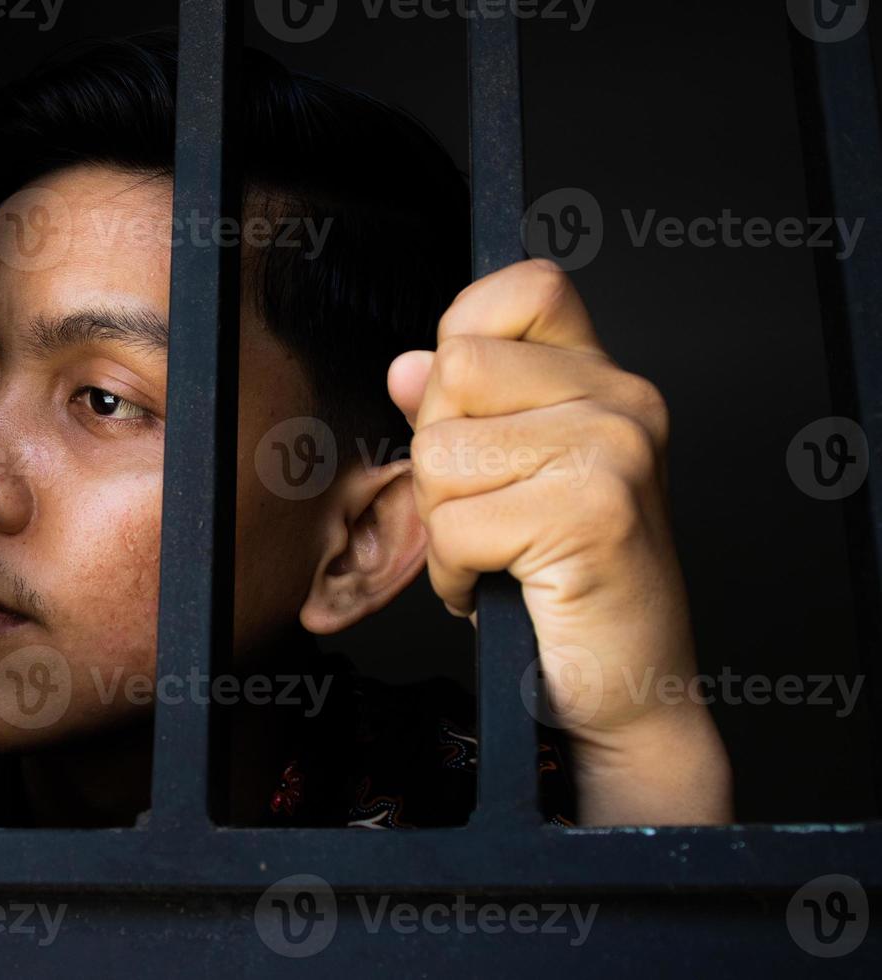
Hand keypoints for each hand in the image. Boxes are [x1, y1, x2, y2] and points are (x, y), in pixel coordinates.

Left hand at [387, 259, 730, 824]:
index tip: (474, 411)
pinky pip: (456, 526)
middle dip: (441, 457)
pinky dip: (457, 575)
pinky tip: (504, 585)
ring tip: (501, 553)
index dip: (467, 338)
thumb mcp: (512, 480)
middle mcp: (622, 401)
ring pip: (441, 455)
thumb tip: (407, 366)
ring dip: (446, 525)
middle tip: (489, 510)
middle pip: (455, 372)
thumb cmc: (570, 584)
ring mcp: (613, 452)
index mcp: (606, 380)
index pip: (526, 288)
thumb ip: (464, 411)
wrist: (628, 686)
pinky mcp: (592, 513)